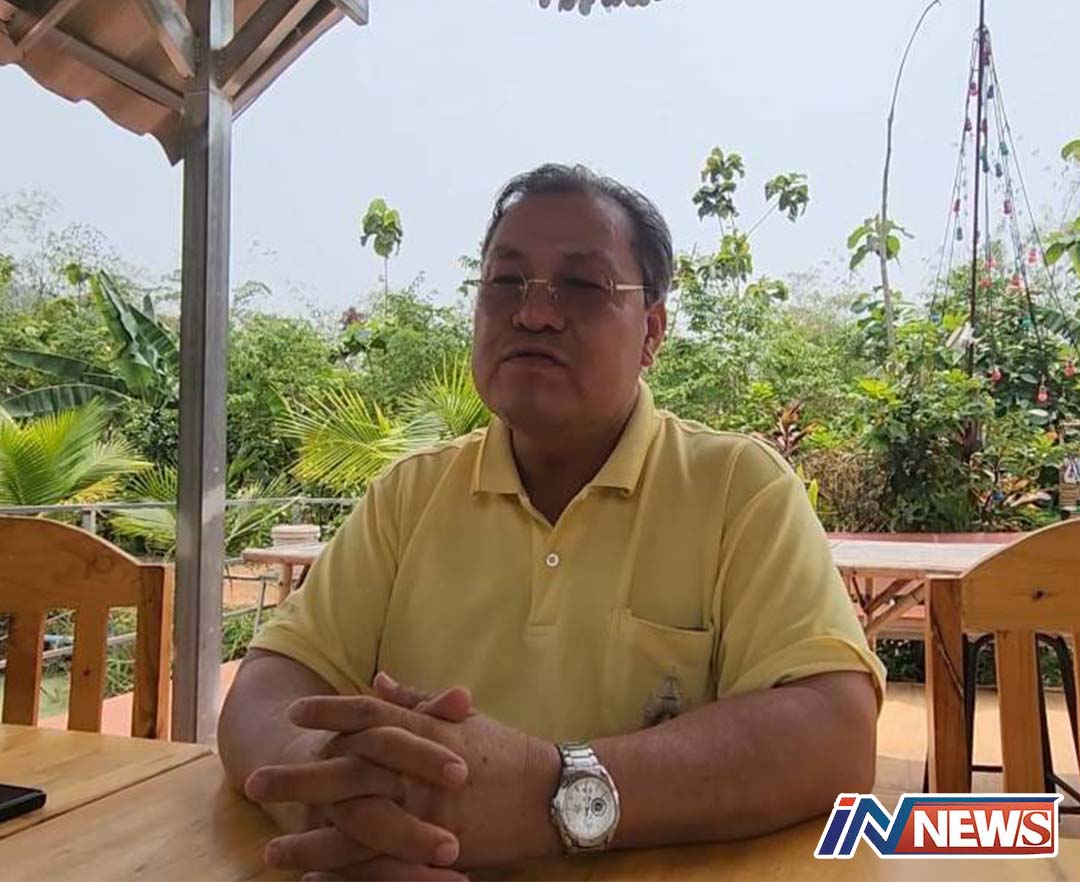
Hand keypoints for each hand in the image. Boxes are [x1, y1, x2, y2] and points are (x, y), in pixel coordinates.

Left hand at [258, 677, 561, 869]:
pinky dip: (346, 871)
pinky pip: (381, 862)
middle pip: (346, 768)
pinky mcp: (434, 847)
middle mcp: (418, 766)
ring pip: (354, 823)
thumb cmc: (507, 752)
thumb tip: (378, 678)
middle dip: (297, 779)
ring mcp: (424, 808)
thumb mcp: (463, 719)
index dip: (329, 711)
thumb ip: (416, 700)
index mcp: (425, 729)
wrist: (551, 793)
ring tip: (271, 851)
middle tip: (255, 784)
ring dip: (309, 840)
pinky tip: (316, 880)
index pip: (368, 713)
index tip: (295, 714)